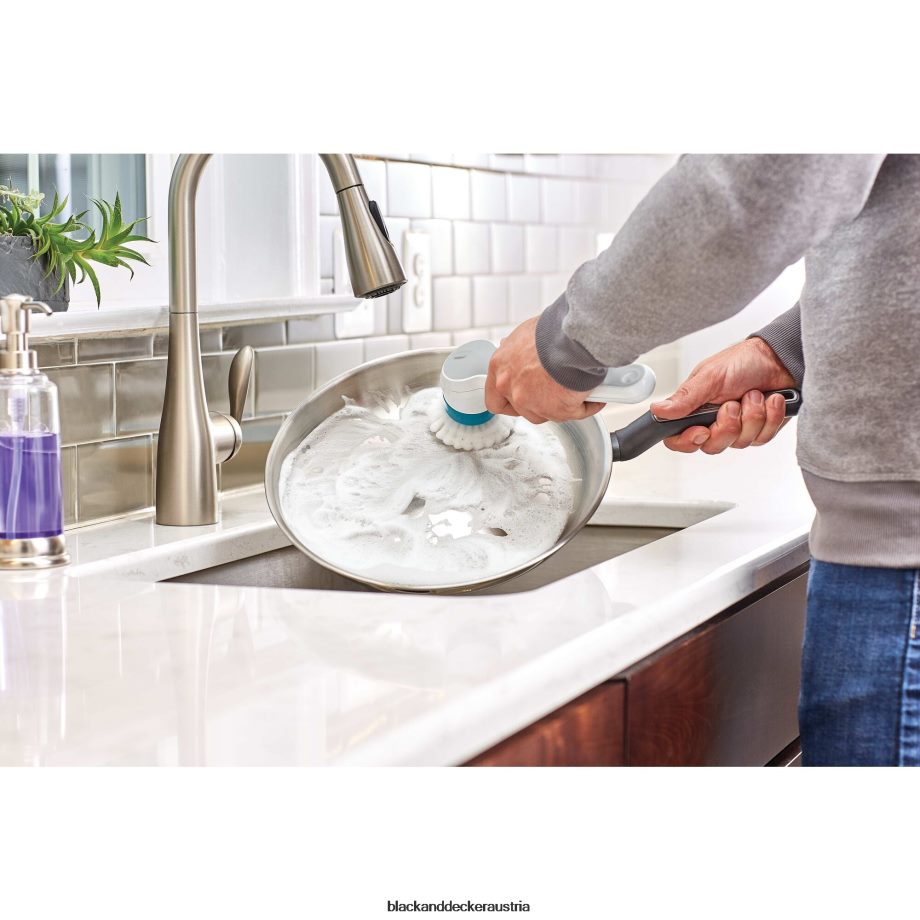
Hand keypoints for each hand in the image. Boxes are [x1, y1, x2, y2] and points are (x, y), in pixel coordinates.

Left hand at [484, 317, 605, 423]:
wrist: (571, 338)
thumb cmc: (551, 331)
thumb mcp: (526, 334)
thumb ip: (521, 351)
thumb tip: (526, 352)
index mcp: (500, 368)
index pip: (494, 397)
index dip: (508, 400)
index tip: (517, 398)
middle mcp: (512, 389)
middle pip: (520, 409)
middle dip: (537, 402)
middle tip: (551, 391)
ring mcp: (533, 404)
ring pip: (546, 414)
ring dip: (560, 405)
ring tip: (574, 390)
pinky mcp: (558, 411)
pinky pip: (575, 412)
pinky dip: (586, 406)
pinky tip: (594, 396)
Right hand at [651, 337, 795, 453]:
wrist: (779, 358)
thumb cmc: (743, 361)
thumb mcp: (710, 377)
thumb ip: (685, 398)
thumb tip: (657, 410)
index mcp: (695, 409)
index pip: (679, 439)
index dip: (688, 441)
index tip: (702, 430)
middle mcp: (714, 422)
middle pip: (712, 446)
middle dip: (728, 425)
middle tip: (733, 404)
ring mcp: (738, 428)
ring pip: (740, 442)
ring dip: (752, 415)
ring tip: (755, 394)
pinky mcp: (760, 430)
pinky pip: (763, 437)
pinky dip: (770, 416)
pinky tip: (770, 400)